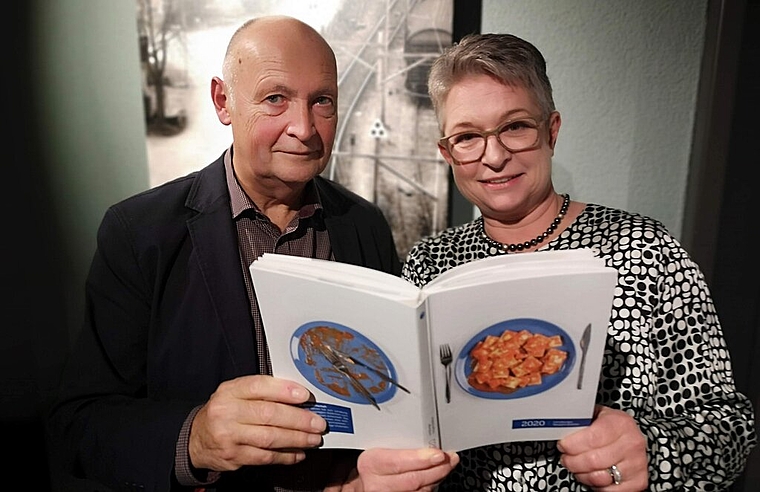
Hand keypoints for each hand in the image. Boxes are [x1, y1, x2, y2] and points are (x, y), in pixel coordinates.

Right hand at [189, 375, 325, 470]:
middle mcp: (227, 411)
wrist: (196, 439)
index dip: (285, 391)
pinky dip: (285, 456)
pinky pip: (265, 457)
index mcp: (230, 391)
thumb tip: (298, 397)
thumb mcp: (235, 394)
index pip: (259, 386)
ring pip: (270, 437)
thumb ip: (261, 392)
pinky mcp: (233, 456)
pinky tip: (298, 453)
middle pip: (269, 414)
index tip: (305, 396)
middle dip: (299, 419)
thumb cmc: (223, 413)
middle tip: (318, 422)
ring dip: (297, 439)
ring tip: (313, 439)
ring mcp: (229, 435)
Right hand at [354, 447, 458, 491]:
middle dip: (437, 469)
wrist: (362, 485)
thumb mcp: (378, 448)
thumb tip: (426, 437)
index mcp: (371, 463)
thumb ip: (397, 443)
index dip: (421, 459)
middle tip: (450, 459)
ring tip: (448, 465)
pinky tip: (437, 477)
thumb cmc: (372, 464)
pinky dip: (430, 487)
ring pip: (420, 491)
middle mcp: (377, 484)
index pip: (399, 462)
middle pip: (413, 479)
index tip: (438, 454)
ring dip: (437, 478)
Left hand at [557, 405, 647, 490]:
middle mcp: (631, 444)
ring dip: (582, 474)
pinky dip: (596, 485)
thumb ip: (582, 422)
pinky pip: (608, 490)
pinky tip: (594, 474)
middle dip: (572, 461)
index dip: (571, 444)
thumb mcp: (598, 416)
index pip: (591, 438)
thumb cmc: (611, 428)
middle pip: (592, 460)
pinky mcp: (638, 482)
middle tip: (566, 458)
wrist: (632, 439)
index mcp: (620, 423)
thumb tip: (560, 429)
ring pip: (598, 477)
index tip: (563, 445)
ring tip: (579, 466)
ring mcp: (636, 464)